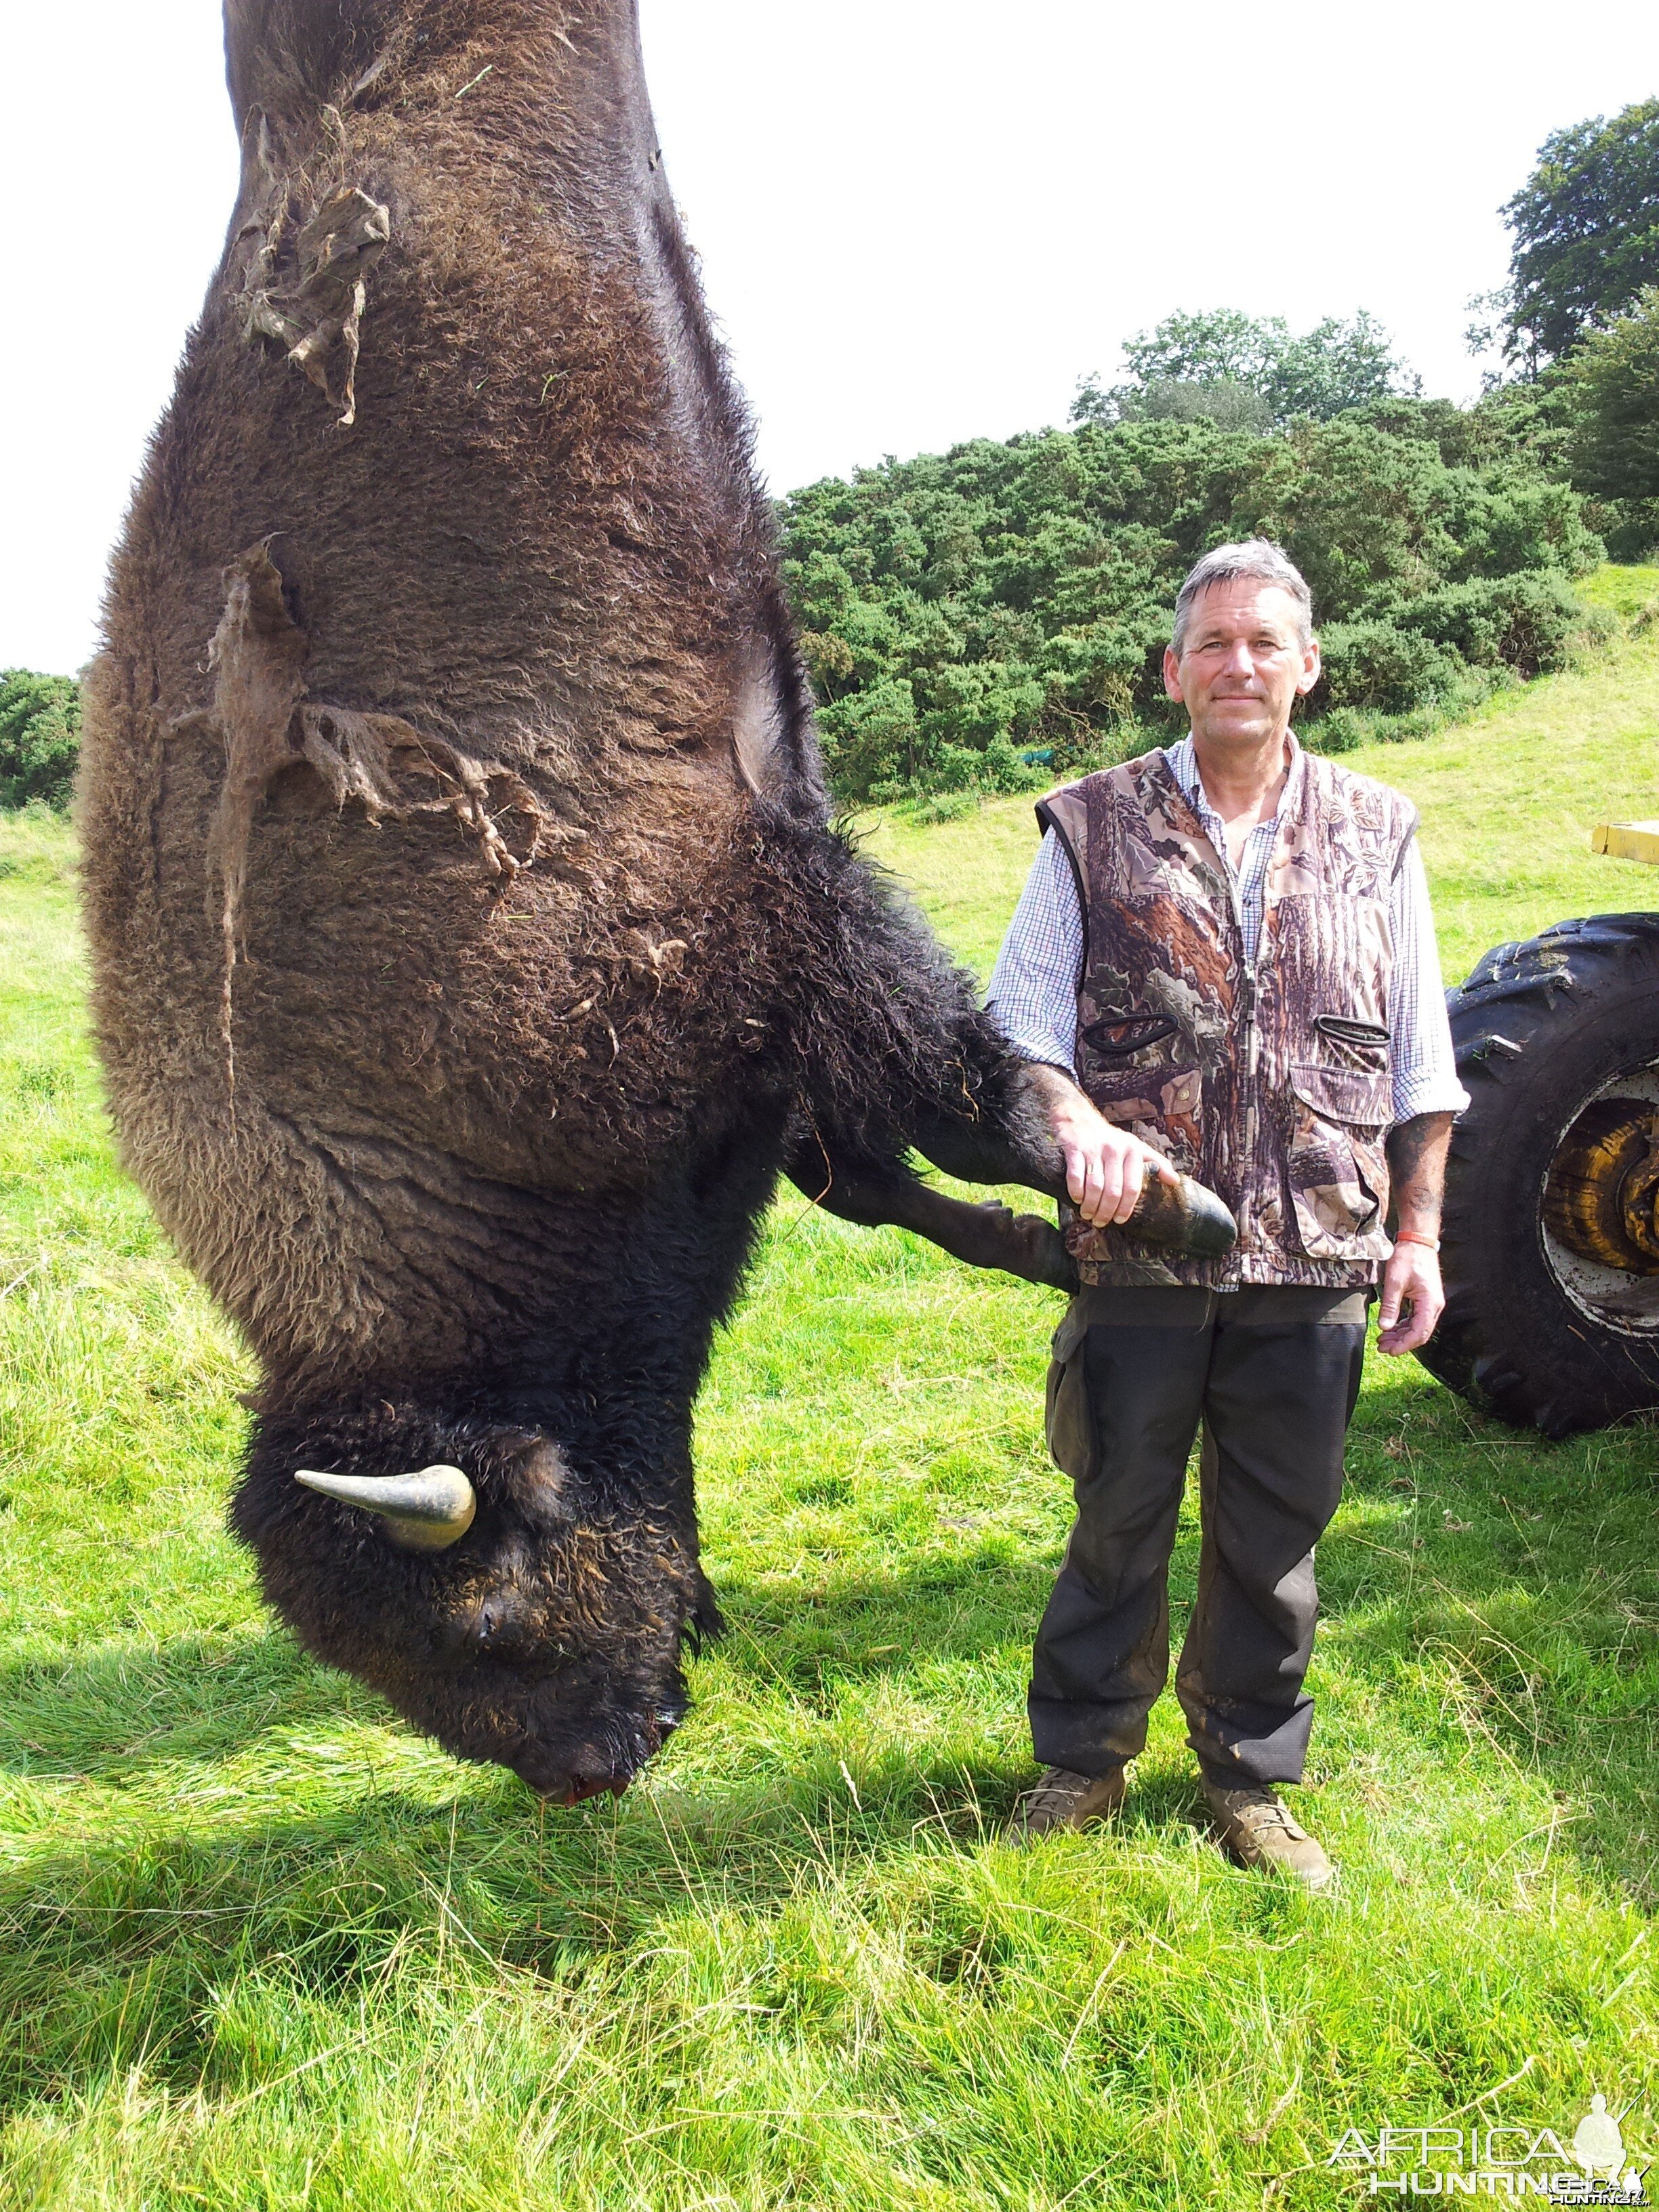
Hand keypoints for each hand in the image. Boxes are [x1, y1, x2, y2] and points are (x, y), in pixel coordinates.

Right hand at [1045, 1080, 1176, 1228]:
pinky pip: (1075, 1177)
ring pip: (1094, 1186)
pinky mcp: (1075, 1149)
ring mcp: (1094, 1149)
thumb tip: (1175, 1182)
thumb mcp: (1137, 1148)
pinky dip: (1076, 1192)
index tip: (1119, 1220)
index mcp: (1133, 1151)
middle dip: (1106, 1211)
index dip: (1126, 1208)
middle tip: (1100, 1221)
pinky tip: (1077, 1199)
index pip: (1133, 1187)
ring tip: (1088, 1214)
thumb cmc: (1112, 1140)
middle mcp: (1115, 1149)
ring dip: (1090, 1206)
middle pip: (1113, 1191)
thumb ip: (1158, 1164)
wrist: (1080, 1120)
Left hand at [1376, 1238, 1443, 1354]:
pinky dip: (1403, 1326)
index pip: (1419, 1333)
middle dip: (1401, 1343)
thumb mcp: (1395, 1281)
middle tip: (1381, 1347)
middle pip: (1420, 1333)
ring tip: (1382, 1340)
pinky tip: (1390, 1329)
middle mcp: (1434, 1306)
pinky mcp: (1425, 1300)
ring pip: (1417, 1327)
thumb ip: (1390, 1305)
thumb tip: (1385, 1327)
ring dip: (1401, 1335)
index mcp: (1430, 1303)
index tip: (1390, 1351)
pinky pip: (1415, 1319)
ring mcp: (1430, 1303)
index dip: (1404, 1345)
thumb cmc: (1408, 1257)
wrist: (1417, 1241)